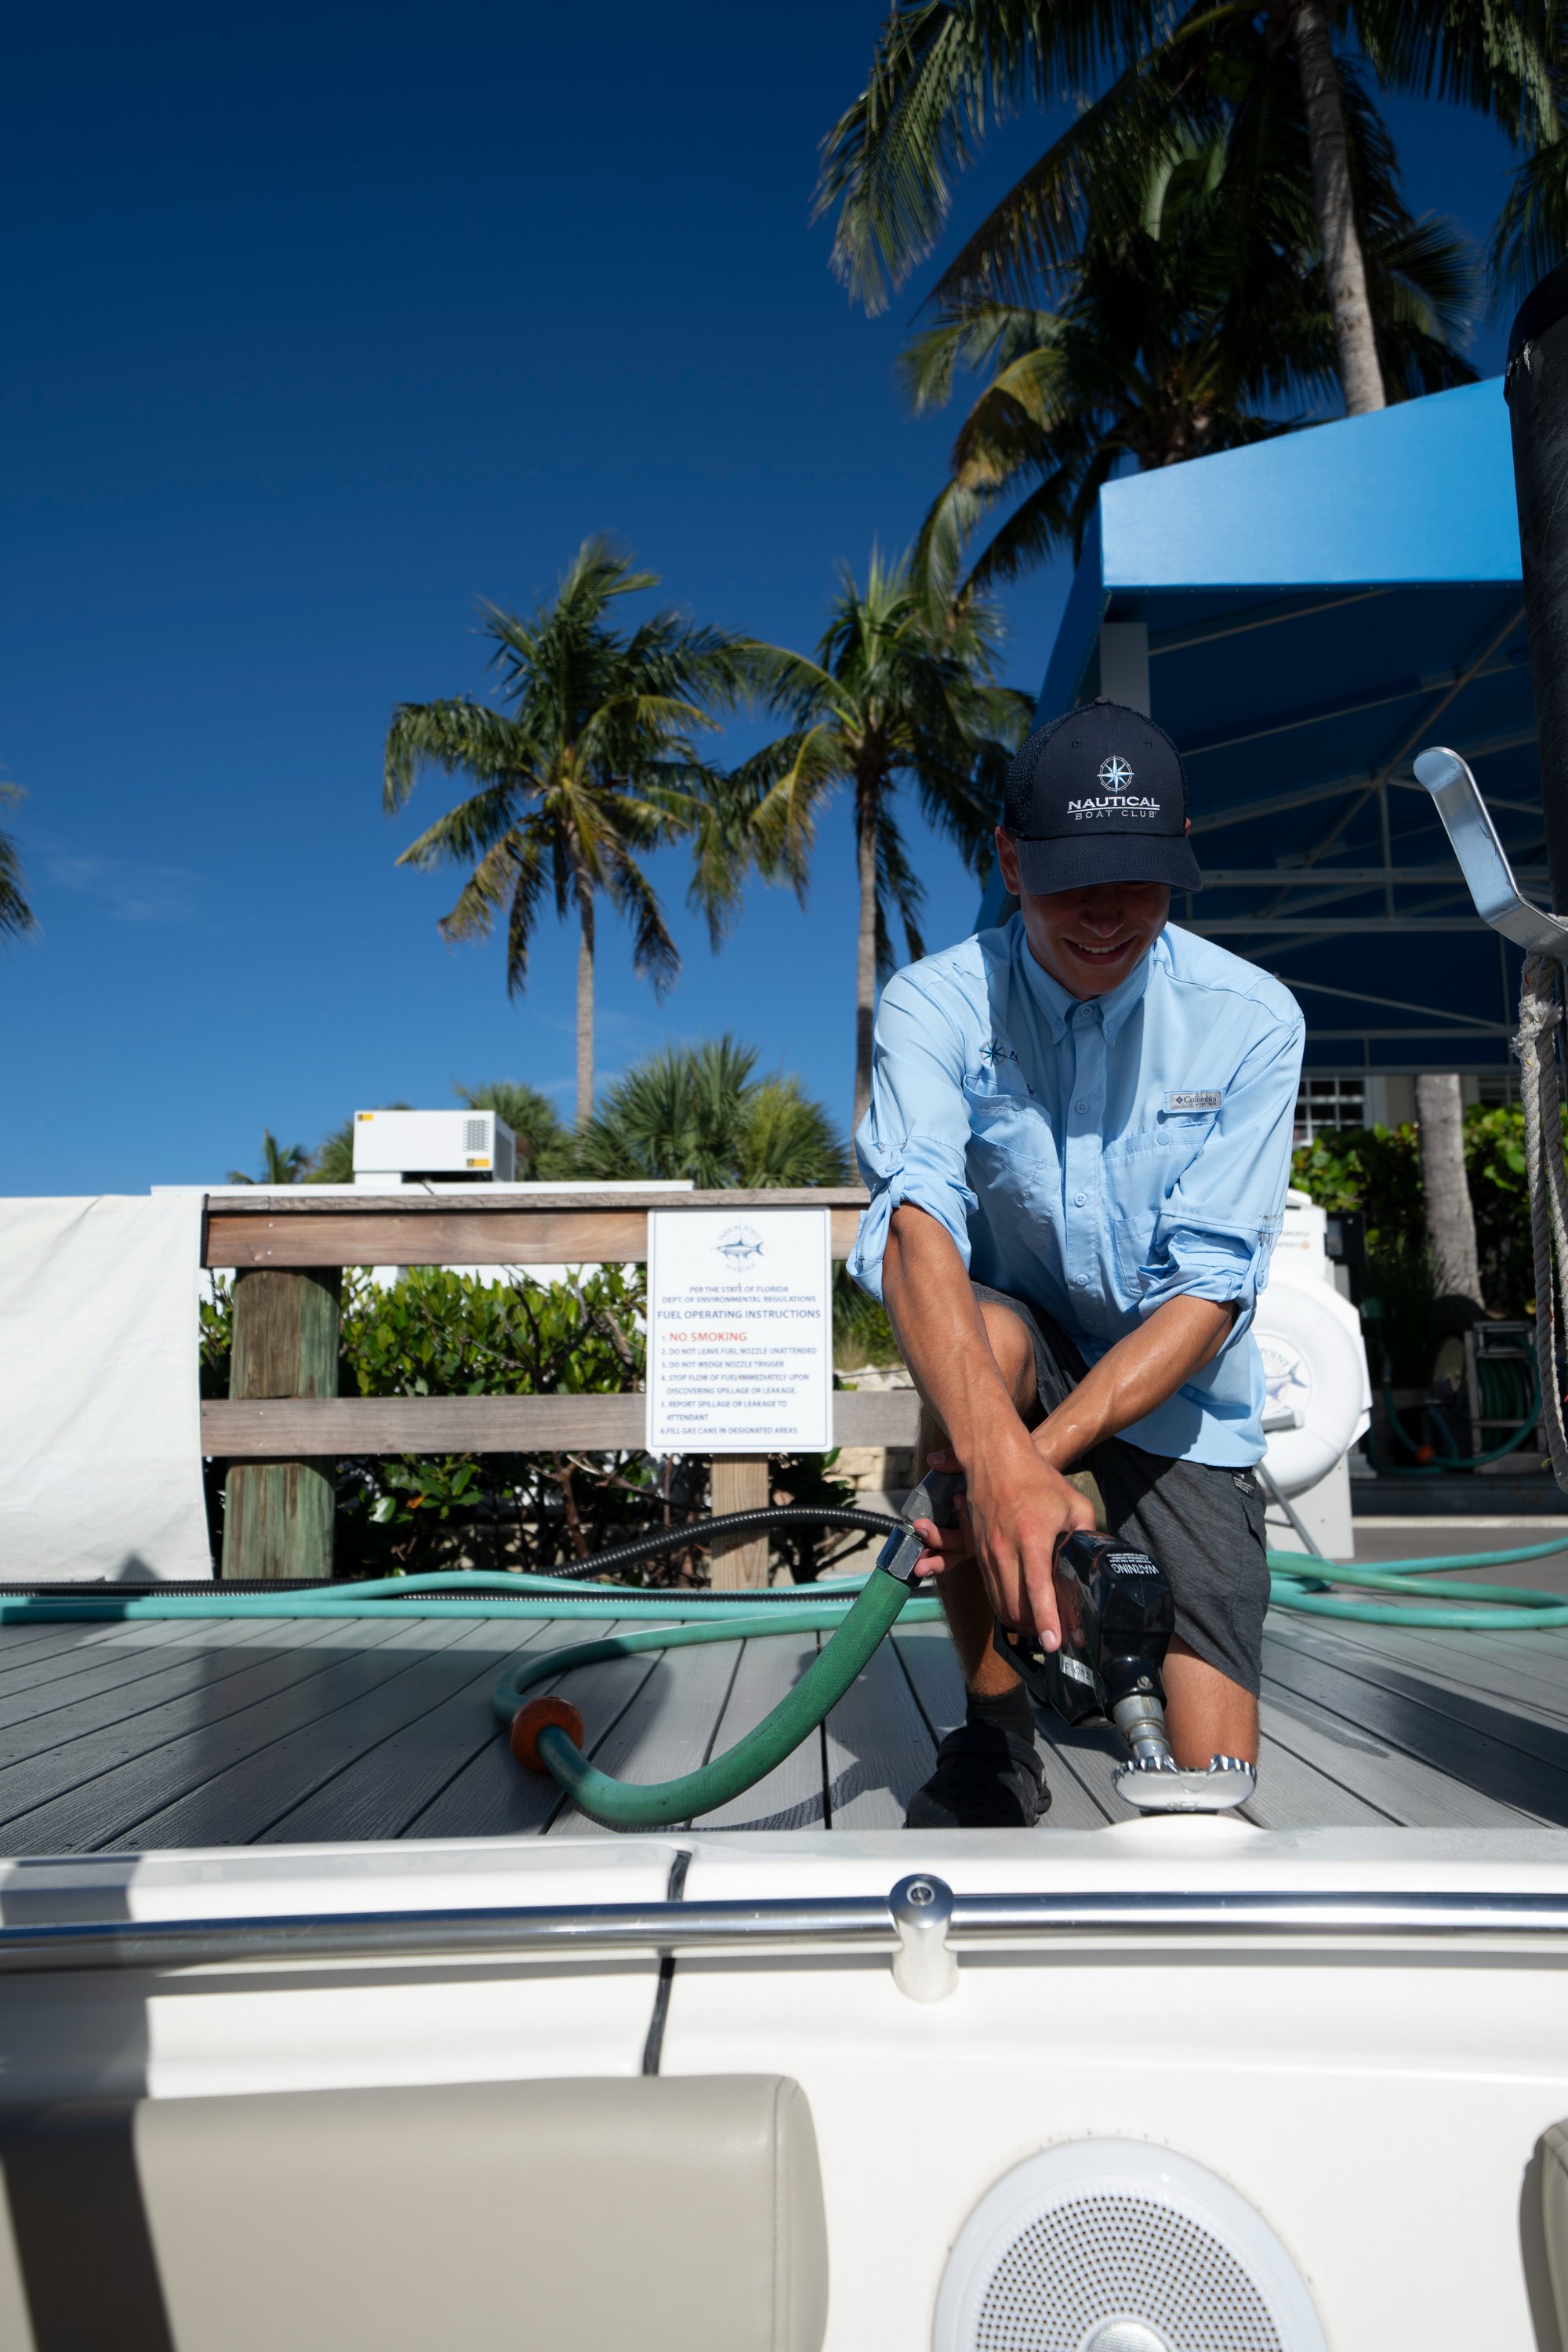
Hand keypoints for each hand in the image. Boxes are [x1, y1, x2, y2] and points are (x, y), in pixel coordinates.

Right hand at [910, 1438, 1093, 1649]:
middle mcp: (1004, 1549)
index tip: (1055, 1643)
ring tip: (1044, 1629)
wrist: (994, 1460)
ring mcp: (988, 1553)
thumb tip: (1096, 1562)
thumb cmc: (1038, 1480)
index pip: (1038, 1588)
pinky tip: (1024, 1610)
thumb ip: (1087, 1534)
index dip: (1048, 1620)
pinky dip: (1007, 1607)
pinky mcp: (978, 1554)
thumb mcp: (1073, 1503)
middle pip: (1015, 1607)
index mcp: (1031, 1537)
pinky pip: (991, 1592)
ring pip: (1000, 1604)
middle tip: (1059, 1638)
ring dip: (1021, 1623)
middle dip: (1036, 1630)